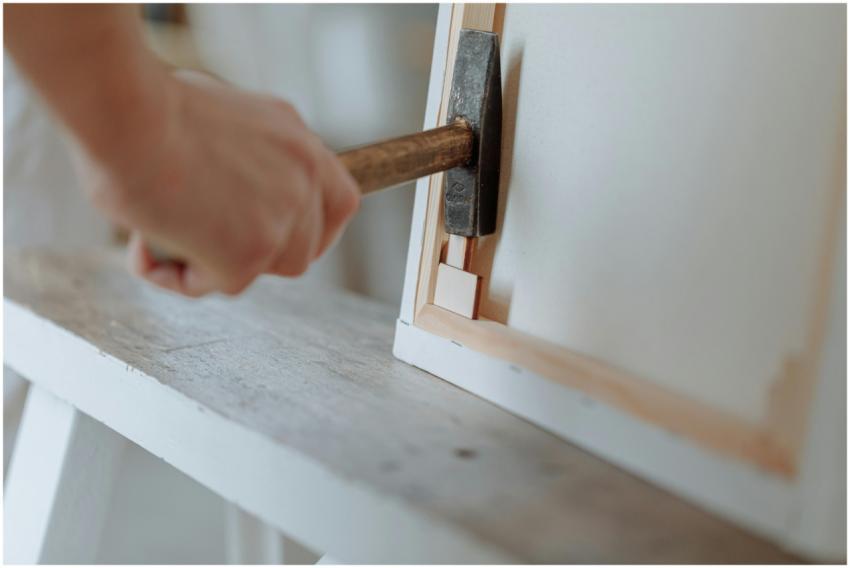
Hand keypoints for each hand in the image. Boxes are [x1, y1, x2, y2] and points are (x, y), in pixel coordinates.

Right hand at [84, 71, 359, 296]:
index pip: (338, 200)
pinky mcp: (250, 253)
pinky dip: (178, 277)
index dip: (313, 227)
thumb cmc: (145, 106)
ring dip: (220, 266)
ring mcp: (283, 216)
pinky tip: (144, 248)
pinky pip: (217, 284)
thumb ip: (242, 155)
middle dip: (263, 255)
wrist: (126, 114)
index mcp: (298, 140)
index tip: (280, 236)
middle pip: (306, 246)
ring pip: (265, 269)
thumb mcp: (217, 118)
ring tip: (165, 236)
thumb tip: (221, 189)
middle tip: (207, 243)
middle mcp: (303, 177)